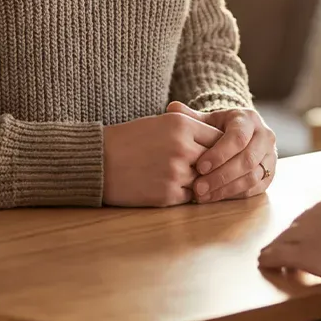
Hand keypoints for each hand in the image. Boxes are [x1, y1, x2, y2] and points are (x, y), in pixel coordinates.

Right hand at [103, 113, 222, 206]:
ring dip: (195, 181)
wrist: (99, 161)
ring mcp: (176, 172)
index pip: (218, 138)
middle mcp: (182, 147)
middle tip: (200, 168)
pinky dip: (182, 193)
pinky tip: (165, 185)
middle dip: (209, 166)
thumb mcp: (161, 123)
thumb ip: (191, 128)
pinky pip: (189, 197)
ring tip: (175, 176)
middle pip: (214, 161)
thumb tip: (221, 140)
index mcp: (181, 125)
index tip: (211, 152)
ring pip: (203, 181)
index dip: (217, 147)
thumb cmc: (130, 140)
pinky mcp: (168, 194)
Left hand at [167, 102, 276, 202]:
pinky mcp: (269, 175)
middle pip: (247, 159)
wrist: (240, 136)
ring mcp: (270, 157)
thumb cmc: (218, 129)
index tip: (199, 166)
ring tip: (203, 195)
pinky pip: (255, 189)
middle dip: (221, 175)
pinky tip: (215, 197)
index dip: (220, 154)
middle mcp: (265, 136)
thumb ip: (191, 116)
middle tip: (198, 187)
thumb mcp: (206, 120)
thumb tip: (172, 107)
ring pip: (252, 176)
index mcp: (249, 119)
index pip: (238, 137)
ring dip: (226, 188)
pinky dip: (234, 195)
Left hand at [257, 190, 320, 295]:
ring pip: (284, 239)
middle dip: (295, 241)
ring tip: (275, 262)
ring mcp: (311, 227)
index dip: (309, 230)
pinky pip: (277, 253)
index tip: (308, 241)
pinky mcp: (304, 251)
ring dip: (280, 250)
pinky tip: (265, 264)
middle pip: (297, 225)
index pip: (314, 213)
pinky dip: (269, 259)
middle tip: (290, 258)